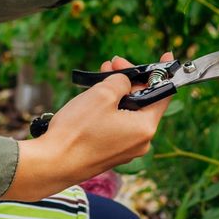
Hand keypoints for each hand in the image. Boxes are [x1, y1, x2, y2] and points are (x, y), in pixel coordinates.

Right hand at [1, 52, 173, 201]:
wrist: (53, 163)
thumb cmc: (78, 130)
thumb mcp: (103, 94)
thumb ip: (121, 81)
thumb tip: (125, 82)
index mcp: (145, 127)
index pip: (163, 94)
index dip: (161, 73)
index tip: (165, 55)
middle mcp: (140, 142)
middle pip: (143, 102)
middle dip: (129, 80)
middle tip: (114, 63)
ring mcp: (125, 150)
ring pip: (127, 112)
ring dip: (116, 92)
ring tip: (102, 73)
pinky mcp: (109, 153)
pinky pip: (116, 124)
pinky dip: (109, 108)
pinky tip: (95, 95)